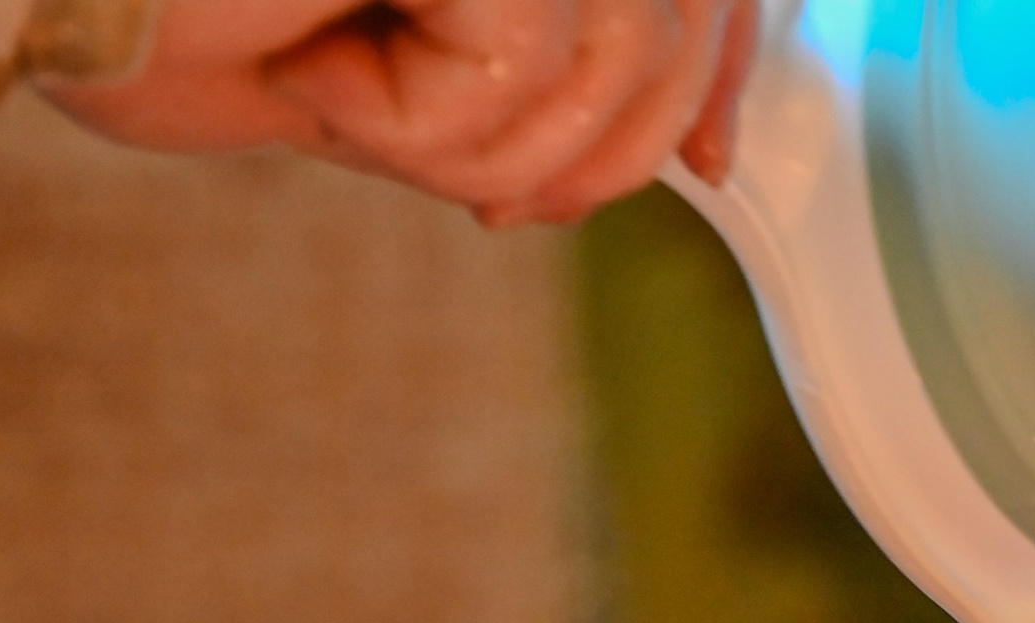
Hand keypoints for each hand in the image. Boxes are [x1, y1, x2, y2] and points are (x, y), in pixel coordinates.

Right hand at [63, 0, 762, 225]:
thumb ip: (537, 56)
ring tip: (348, 89)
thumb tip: (684, 129)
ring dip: (482, 138)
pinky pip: (526, 55)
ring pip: (618, 49)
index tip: (712, 161)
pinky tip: (311, 63)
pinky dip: (419, 117)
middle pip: (681, 4)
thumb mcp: (403, 49)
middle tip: (483, 191)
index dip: (723, 55)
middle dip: (599, 144)